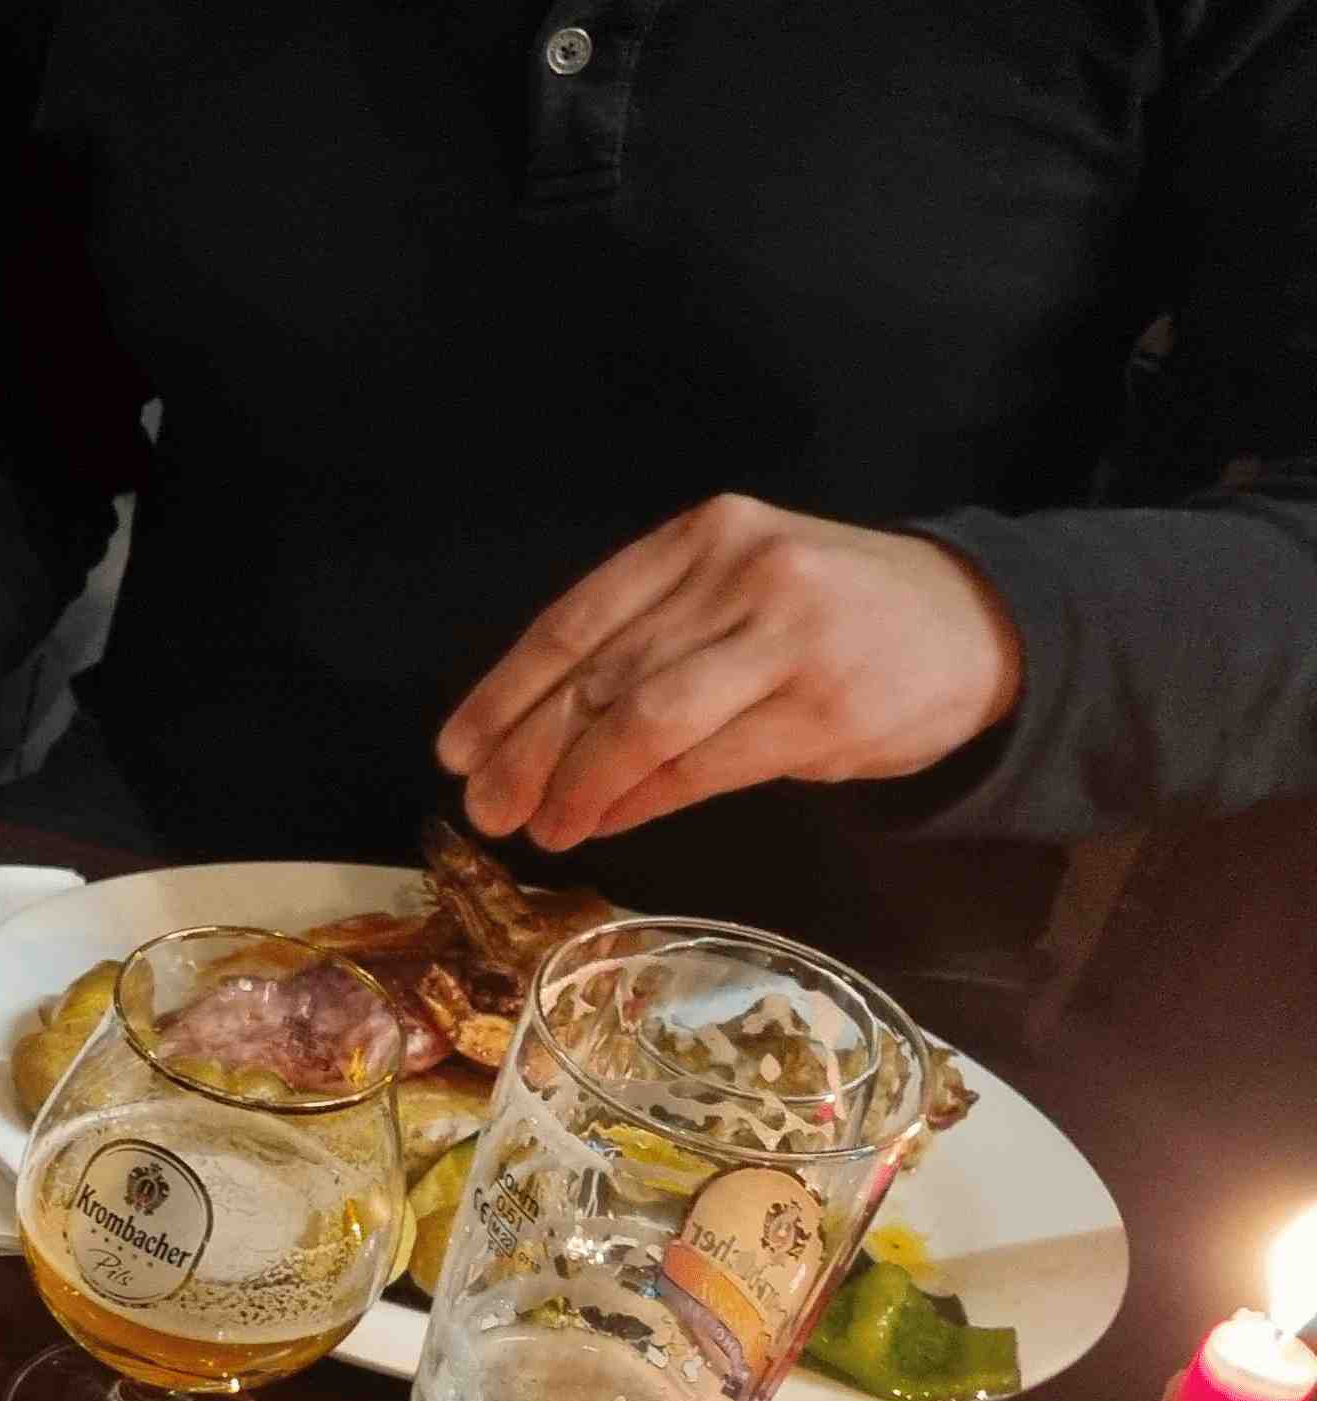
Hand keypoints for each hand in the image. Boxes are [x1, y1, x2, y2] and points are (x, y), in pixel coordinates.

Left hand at [438, 495, 1023, 848]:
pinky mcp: (823, 708)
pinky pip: (702, 766)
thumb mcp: (736, 589)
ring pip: (643, 723)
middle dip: (527, 754)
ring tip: (542, 828)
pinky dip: (641, 801)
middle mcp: (740, 574)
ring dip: (578, 787)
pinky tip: (606, 820)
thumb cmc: (830, 615)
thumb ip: (647, 637)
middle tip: (487, 809)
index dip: (505, 694)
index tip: (456, 750)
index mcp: (701, 538)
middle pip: (600, 677)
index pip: (574, 621)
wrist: (977, 625)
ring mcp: (786, 639)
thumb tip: (530, 733)